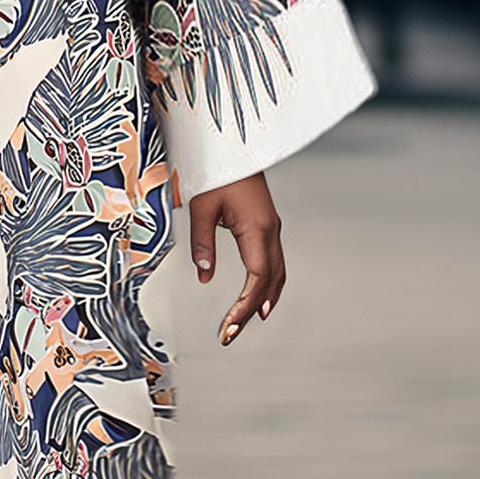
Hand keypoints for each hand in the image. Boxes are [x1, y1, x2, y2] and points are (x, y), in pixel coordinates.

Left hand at [189, 171, 284, 346]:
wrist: (234, 144)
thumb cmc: (218, 170)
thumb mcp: (202, 207)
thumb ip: (202, 243)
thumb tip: (204, 276)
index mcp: (257, 228)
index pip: (257, 277)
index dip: (245, 305)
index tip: (229, 325)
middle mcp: (271, 231)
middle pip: (270, 281)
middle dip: (252, 310)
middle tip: (230, 334)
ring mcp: (273, 228)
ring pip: (277, 273)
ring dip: (264, 299)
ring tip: (246, 323)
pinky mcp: (268, 225)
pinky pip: (274, 262)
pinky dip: (268, 284)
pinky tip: (259, 297)